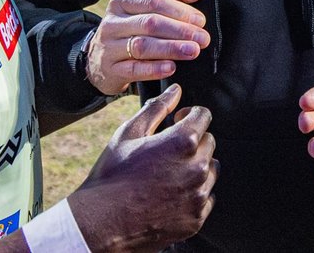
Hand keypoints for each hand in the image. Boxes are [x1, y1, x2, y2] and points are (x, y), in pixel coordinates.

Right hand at [68, 84, 217, 251]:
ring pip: (210, 170)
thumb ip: (156, 108)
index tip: (178, 121)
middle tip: (168, 150)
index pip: (204, 116)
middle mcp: (196, 167)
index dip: (189, 115)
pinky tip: (171, 193)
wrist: (102, 222)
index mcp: (183, 141)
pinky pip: (206, 197)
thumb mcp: (129, 133)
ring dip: (195, 167)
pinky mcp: (196, 218)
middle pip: (209, 142)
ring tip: (168, 173)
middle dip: (192, 141)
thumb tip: (175, 91)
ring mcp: (198, 195)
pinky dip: (194, 193)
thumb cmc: (112, 176)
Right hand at [86, 0, 210, 95]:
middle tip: (202, 38)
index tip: (200, 21)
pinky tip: (172, 67)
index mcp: (122, 3)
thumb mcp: (151, 11)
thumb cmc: (133, 31)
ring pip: (142, 46)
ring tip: (193, 51)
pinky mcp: (110, 70)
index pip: (153, 2)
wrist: (102, 62)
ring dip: (171, 48)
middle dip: (179, 30)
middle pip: (149, 23)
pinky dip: (154, 69)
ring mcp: (108, 47)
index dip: (179, 10)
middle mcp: (112, 23)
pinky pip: (133, 69)